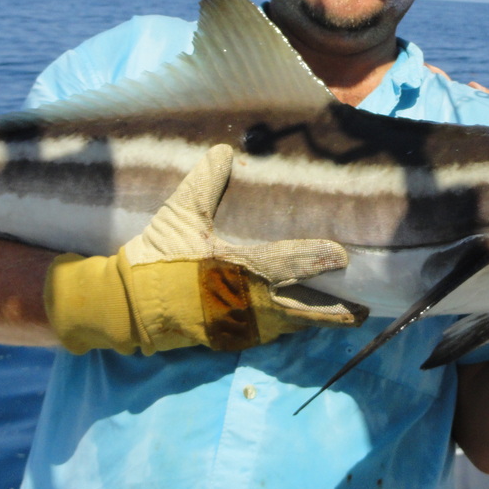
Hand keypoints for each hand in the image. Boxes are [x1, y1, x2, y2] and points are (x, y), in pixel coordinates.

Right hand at [45, 144, 366, 354]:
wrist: (126, 306)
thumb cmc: (156, 258)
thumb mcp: (179, 215)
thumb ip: (205, 183)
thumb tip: (224, 149)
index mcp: (234, 269)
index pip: (286, 264)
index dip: (316, 259)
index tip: (342, 256)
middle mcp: (244, 302)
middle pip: (301, 311)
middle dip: (334, 312)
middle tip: (363, 310)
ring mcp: (238, 325)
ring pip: (288, 327)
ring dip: (316, 322)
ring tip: (345, 317)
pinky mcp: (229, 339)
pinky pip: (269, 334)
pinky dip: (290, 328)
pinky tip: (303, 323)